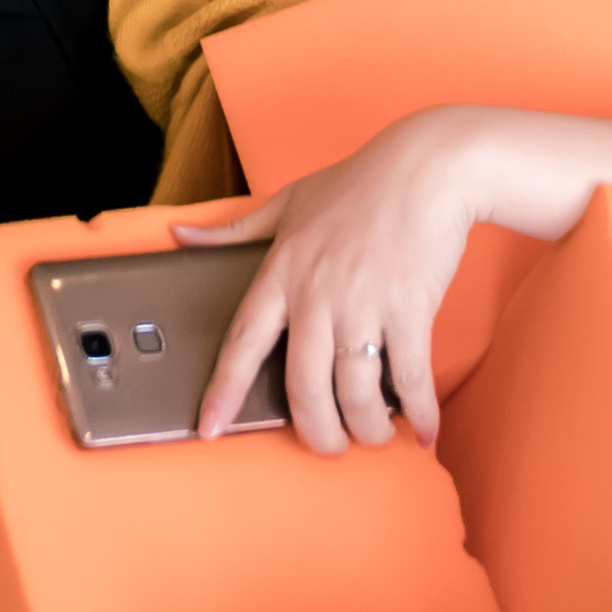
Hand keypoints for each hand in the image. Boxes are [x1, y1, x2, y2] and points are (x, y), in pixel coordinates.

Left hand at [177, 113, 491, 454]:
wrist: (428, 166)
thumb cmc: (359, 184)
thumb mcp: (288, 201)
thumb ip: (235, 230)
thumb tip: (182, 236)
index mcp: (281, 272)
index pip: (241, 342)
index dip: (223, 390)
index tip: (210, 428)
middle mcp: (316, 296)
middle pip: (303, 388)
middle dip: (316, 432)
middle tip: (328, 445)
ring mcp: (363, 305)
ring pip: (354, 394)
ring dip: (367, 428)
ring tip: (374, 432)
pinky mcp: (410, 310)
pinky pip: (410, 379)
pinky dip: (419, 412)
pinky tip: (424, 430)